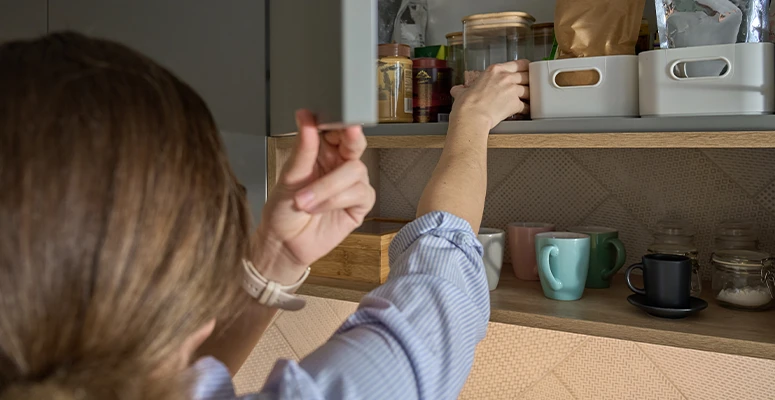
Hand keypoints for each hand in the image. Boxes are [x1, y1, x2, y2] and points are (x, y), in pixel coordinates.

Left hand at [253, 110, 374, 283]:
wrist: (283, 243)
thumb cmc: (283, 209)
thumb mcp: (289, 176)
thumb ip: (303, 148)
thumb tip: (306, 117)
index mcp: (322, 152)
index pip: (337, 129)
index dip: (340, 122)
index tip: (335, 117)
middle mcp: (339, 165)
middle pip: (356, 144)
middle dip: (351, 140)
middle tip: (346, 134)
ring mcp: (351, 185)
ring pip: (356, 171)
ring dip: (328, 187)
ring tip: (304, 201)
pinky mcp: (359, 205)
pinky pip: (360, 194)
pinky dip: (336, 200)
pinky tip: (318, 208)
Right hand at [450, 59, 529, 129]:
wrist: (471, 117)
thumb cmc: (466, 105)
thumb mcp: (462, 91)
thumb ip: (462, 89)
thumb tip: (457, 90)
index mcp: (494, 70)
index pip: (519, 64)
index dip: (525, 68)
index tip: (526, 71)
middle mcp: (506, 77)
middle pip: (527, 76)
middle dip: (529, 82)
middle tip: (529, 87)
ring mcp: (512, 90)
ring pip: (529, 91)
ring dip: (529, 96)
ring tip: (528, 101)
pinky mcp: (515, 104)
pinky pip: (526, 106)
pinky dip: (526, 110)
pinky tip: (524, 112)